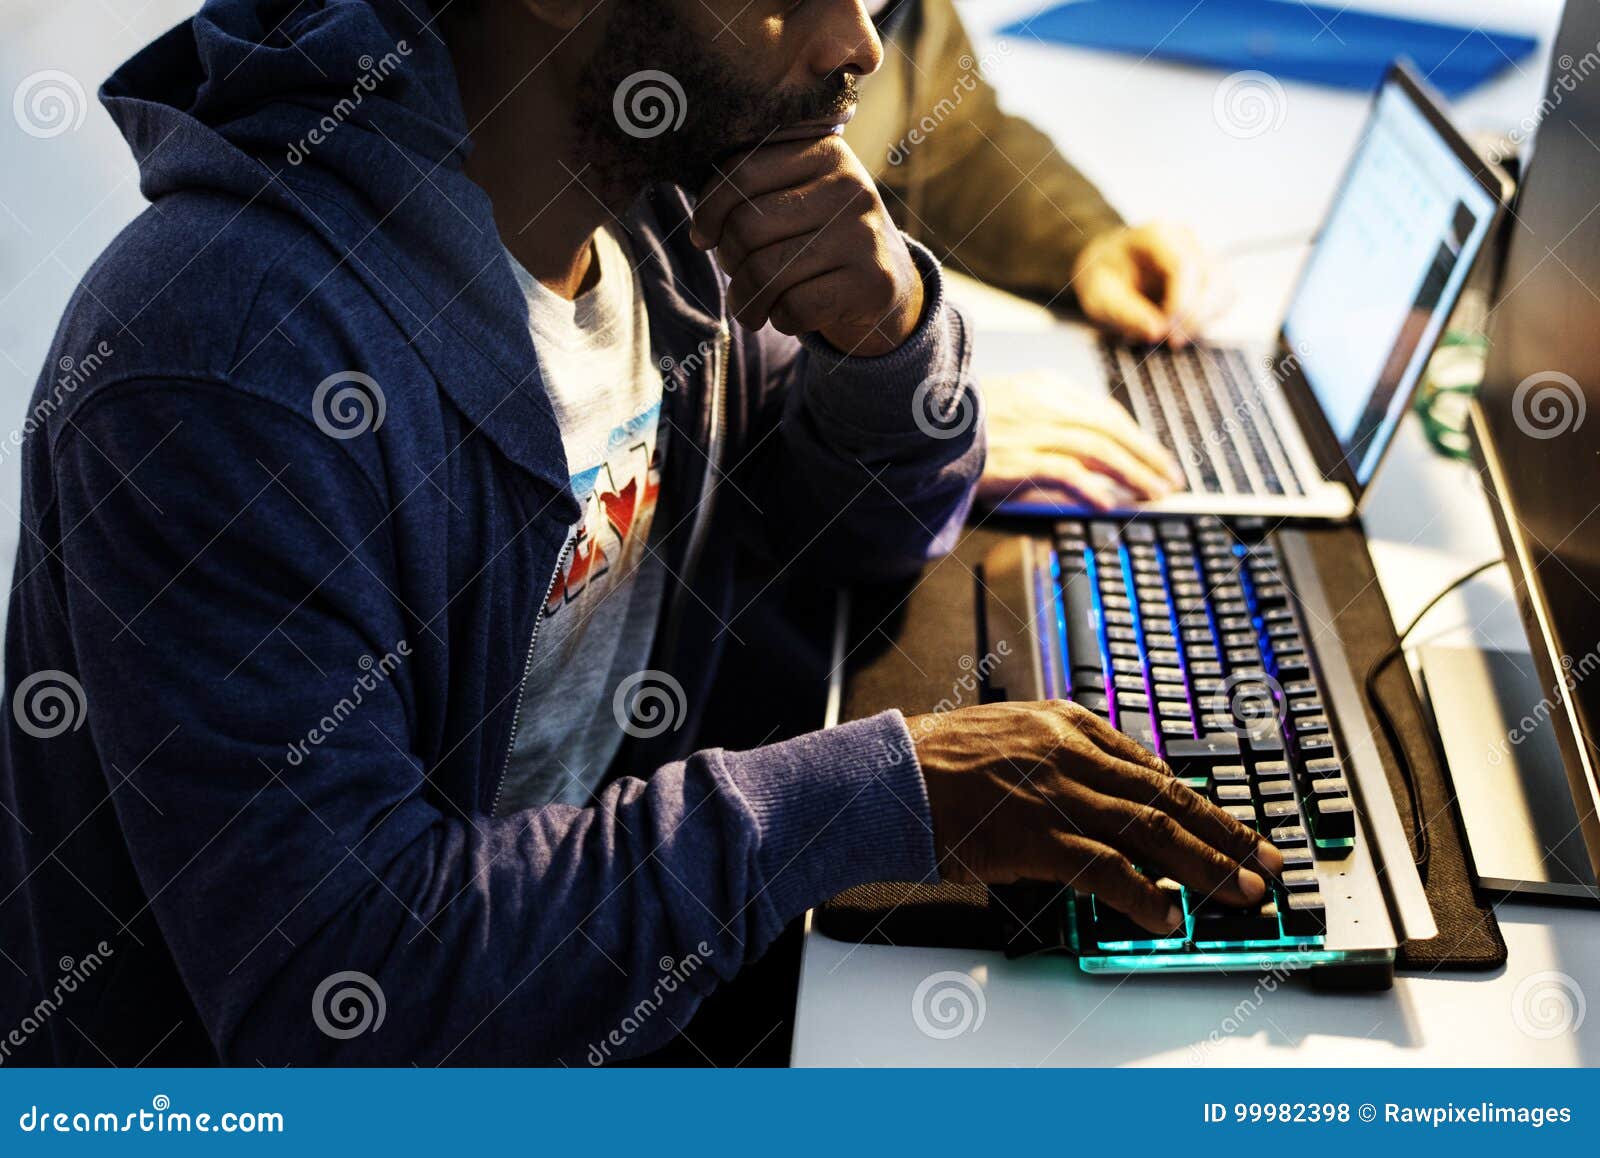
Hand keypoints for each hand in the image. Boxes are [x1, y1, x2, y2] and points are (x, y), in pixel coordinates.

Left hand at [690, 135, 923, 356]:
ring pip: (766, 272)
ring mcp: (865, 235)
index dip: (708, 210)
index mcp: (825, 151)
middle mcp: (850, 186)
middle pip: (748, 226)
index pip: (741, 171)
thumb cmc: (818, 237)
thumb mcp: (796, 195)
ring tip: (749, 306)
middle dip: (729, 259)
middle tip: (738, 273)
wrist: (886, 283)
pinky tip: (786, 315)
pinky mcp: (873, 282)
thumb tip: (701, 231)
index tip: (704, 237)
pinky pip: (796, 307)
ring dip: (745, 300)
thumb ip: (753, 188)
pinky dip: (779, 320)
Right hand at [909, 701, 1281, 933]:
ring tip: (1242, 890)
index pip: (1152, 766)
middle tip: (1265, 859)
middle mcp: (1071, 752)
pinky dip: (1143, 894)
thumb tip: (1106, 794)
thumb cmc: (937, 761)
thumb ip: (1060, 757)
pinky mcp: (1037, 835)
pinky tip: (1168, 913)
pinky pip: (1106, 869)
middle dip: (1224, 832)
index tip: (1228, 824)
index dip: (1199, 801)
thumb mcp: (1009, 734)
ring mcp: (1057, 793)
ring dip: (1205, 865)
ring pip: (1151, 831)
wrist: (888, 774)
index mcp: (1067, 723)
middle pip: (1166, 797)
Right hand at [977, 370, 1184, 508]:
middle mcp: (1045, 405)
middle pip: (1110, 429)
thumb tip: (1082, 451)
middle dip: (1146, 455)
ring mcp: (1032, 430)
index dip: (1135, 436)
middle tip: (1170, 478)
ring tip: (1153, 494)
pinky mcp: (1018, 457)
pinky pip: (1065, 472)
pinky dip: (1091, 487)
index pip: (1104, 411)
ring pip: (1098, 449)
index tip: (1153, 456)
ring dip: (1132, 473)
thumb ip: (1045, 417)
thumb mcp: (1010, 405)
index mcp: (1045, 388)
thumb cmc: (964, 421)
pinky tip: (1108, 504)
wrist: (923, 423)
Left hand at [1072, 222, 1213, 347]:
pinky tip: (1184, 327)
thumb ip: (1125, 313)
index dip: (1181, 304)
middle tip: (1171, 341)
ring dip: (1206, 318)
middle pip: (1212, 277)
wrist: (1106, 266)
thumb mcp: (1098, 297)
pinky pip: (1225, 296)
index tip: (1166, 332)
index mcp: (1156, 235)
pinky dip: (1210, 317)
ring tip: (1175, 336)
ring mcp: (1201, 253)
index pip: (1184, 266)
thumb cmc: (1102, 277)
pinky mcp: (1209, 273)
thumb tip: (1156, 332)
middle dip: (1195, 316)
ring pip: (1224, 287)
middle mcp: (1185, 239)